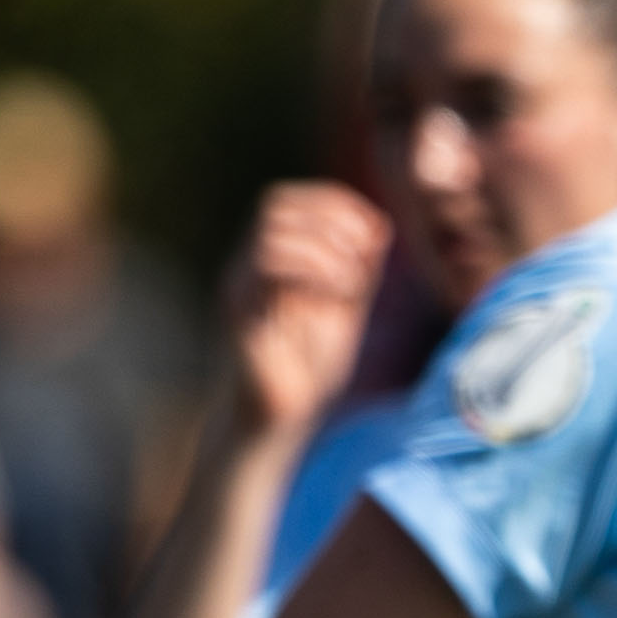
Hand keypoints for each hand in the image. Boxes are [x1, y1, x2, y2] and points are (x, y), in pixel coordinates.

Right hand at [221, 184, 389, 438]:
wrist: (276, 417)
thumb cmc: (306, 363)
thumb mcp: (344, 305)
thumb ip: (359, 267)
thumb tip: (379, 225)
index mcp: (269, 256)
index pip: (290, 200)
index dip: (336, 203)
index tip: (377, 233)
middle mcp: (245, 264)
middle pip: (276, 204)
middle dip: (332, 221)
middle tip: (365, 259)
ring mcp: (237, 285)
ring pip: (271, 231)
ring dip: (325, 249)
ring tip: (352, 284)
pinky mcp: (236, 312)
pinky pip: (265, 268)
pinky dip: (312, 270)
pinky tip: (338, 296)